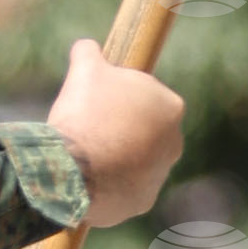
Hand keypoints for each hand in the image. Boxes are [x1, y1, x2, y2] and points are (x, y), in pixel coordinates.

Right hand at [49, 34, 184, 226]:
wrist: (72, 168)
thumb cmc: (85, 114)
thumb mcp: (85, 71)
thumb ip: (90, 53)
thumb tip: (86, 46)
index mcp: (172, 108)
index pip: (147, 99)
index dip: (121, 99)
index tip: (100, 102)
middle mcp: (174, 144)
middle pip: (144, 133)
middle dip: (121, 130)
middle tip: (91, 127)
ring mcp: (159, 176)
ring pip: (134, 163)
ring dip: (115, 158)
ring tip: (85, 154)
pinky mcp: (142, 202)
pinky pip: (124, 190)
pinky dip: (108, 185)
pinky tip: (87, 177)